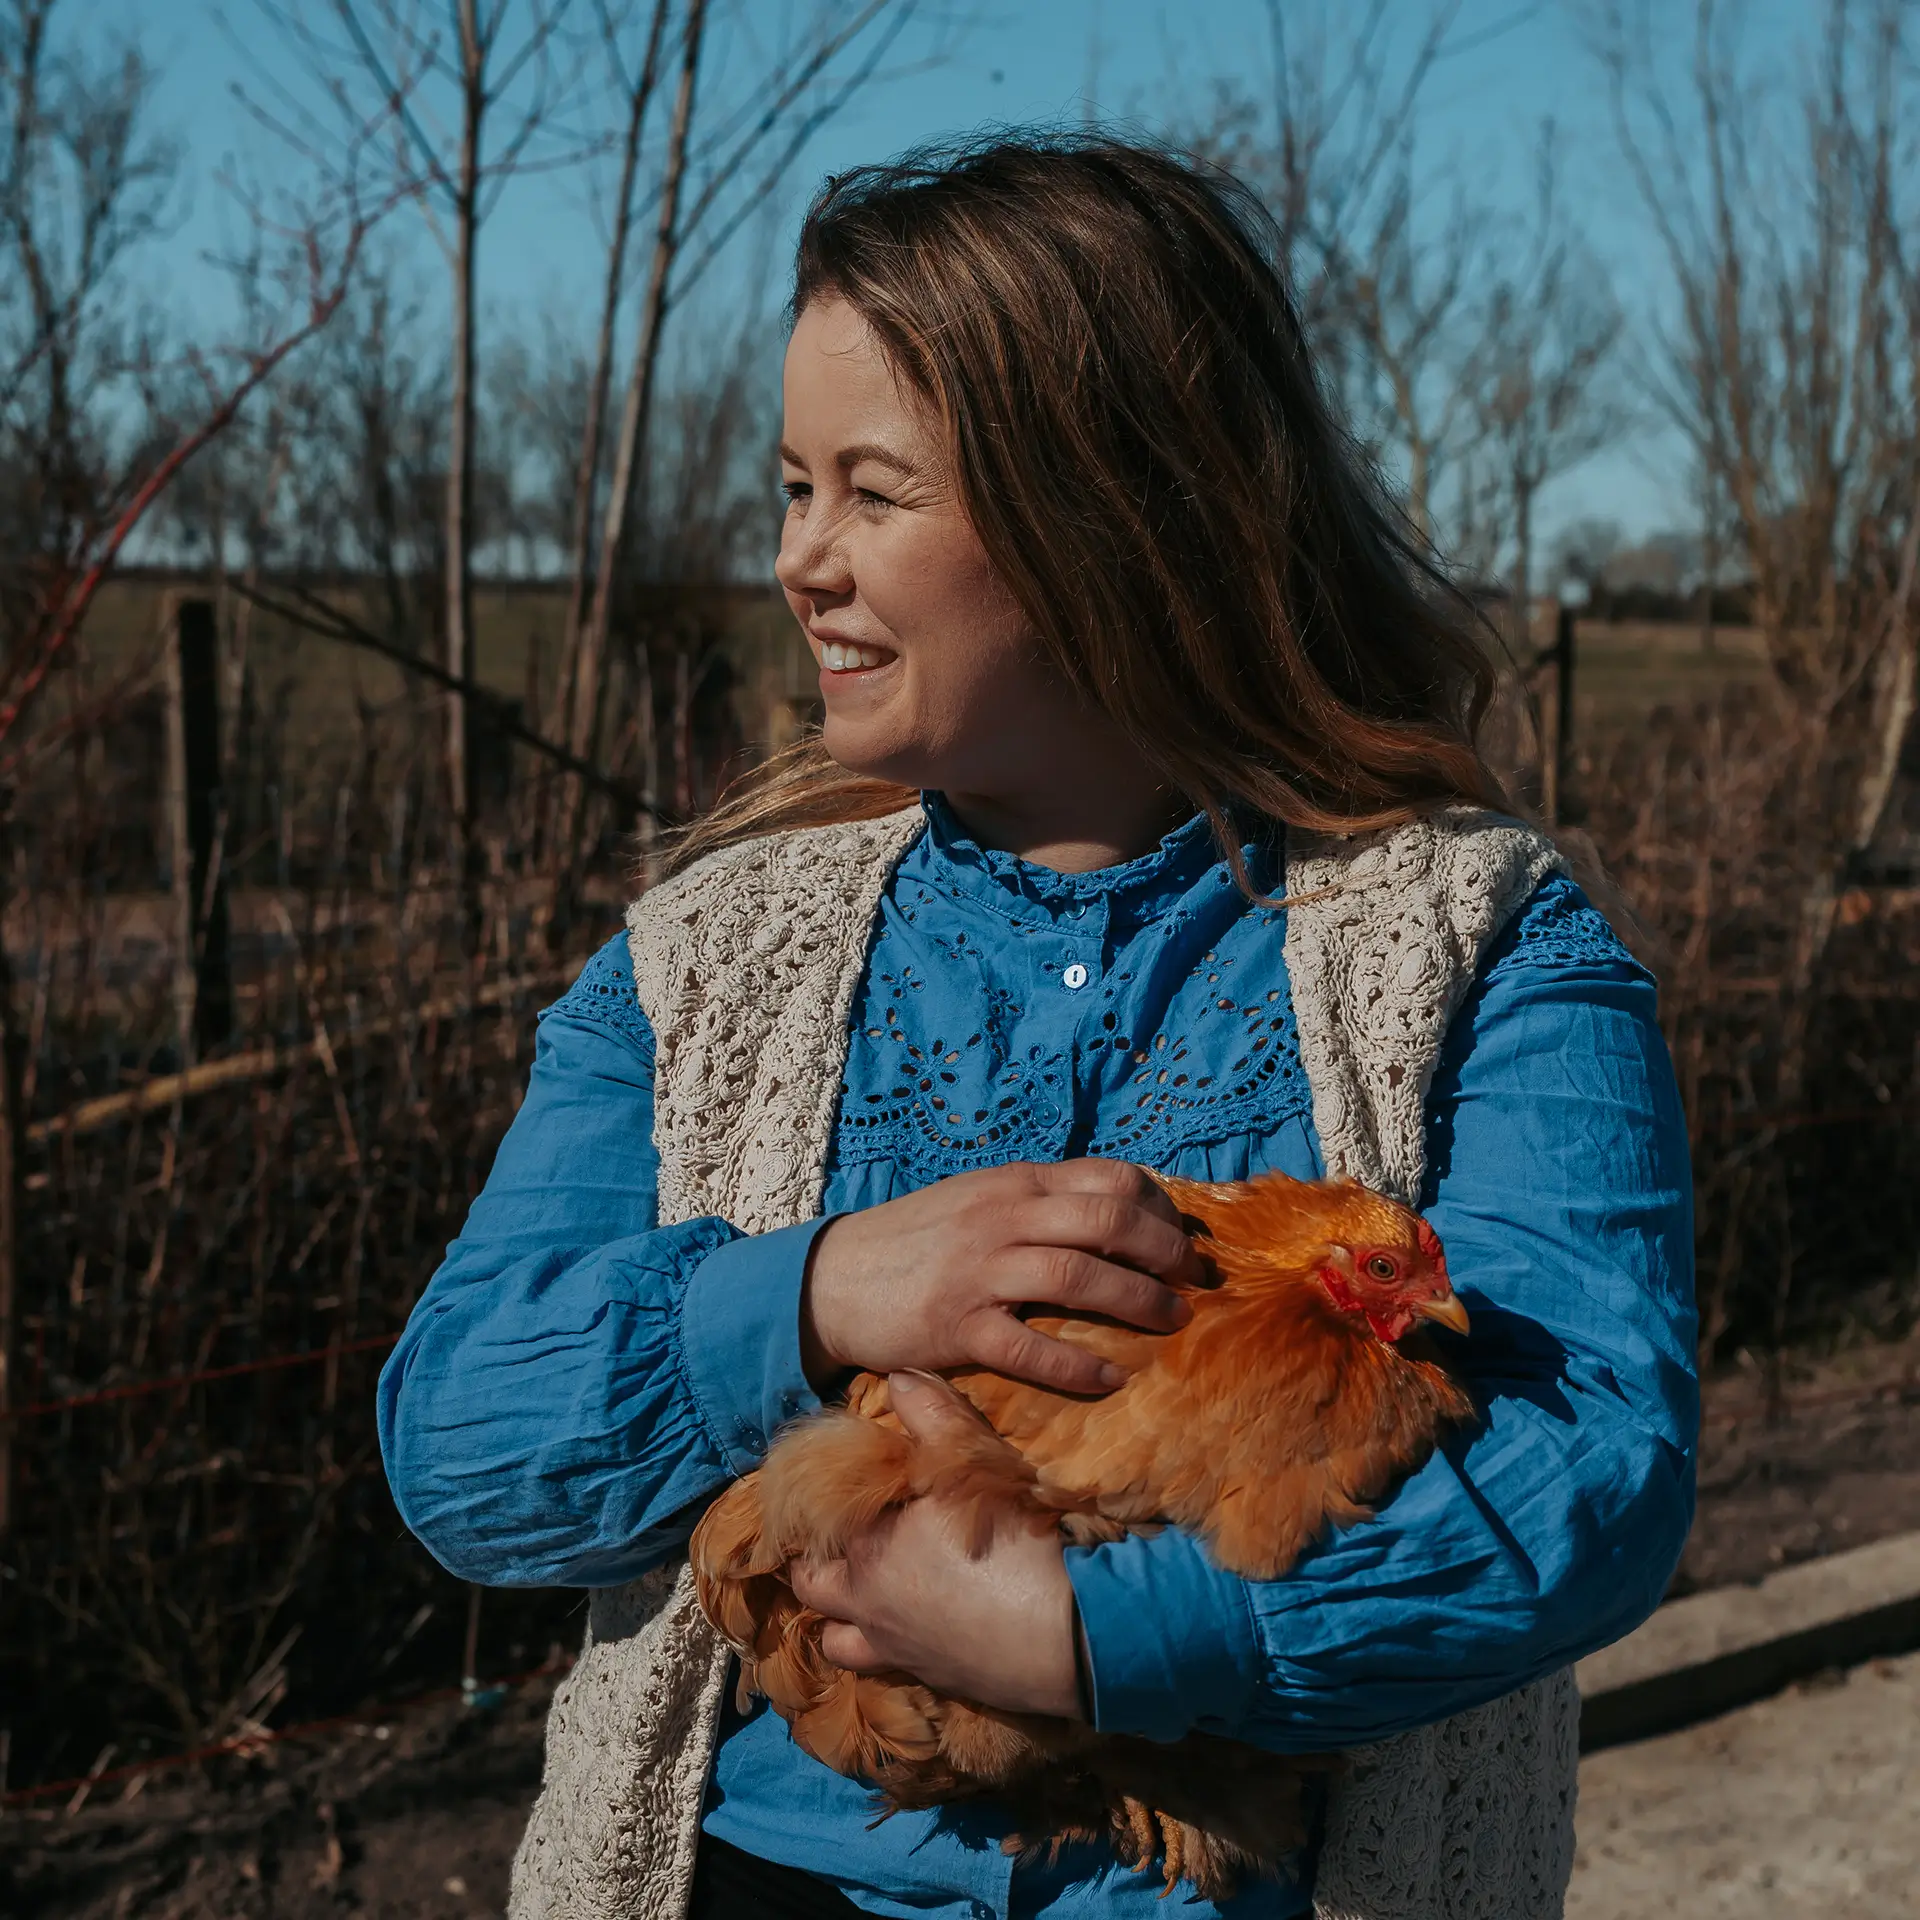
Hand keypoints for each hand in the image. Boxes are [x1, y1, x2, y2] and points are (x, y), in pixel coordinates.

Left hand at [788, 1372, 1083, 1719]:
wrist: (1066, 1633)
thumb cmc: (1008, 1541)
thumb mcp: (970, 1461)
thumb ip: (932, 1415)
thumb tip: (898, 1377)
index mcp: (864, 1549)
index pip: (814, 1524)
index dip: (822, 1504)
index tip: (835, 1491)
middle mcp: (865, 1606)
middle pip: (811, 1587)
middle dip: (817, 1563)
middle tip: (844, 1539)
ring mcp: (896, 1652)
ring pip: (837, 1641)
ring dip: (841, 1618)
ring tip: (867, 1592)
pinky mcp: (933, 1681)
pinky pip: (882, 1670)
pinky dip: (885, 1649)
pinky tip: (916, 1627)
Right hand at [800, 1158, 1200, 1394]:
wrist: (832, 1278)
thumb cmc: (915, 1241)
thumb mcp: (978, 1200)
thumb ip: (1038, 1203)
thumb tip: (1113, 1217)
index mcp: (1014, 1183)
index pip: (1110, 1178)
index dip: (1161, 1208)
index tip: (1183, 1240)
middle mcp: (1002, 1217)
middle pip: (1108, 1221)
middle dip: (1165, 1253)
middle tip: (1194, 1283)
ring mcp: (979, 1270)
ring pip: (1079, 1276)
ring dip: (1138, 1302)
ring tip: (1172, 1323)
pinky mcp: (956, 1325)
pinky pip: (1030, 1348)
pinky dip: (1078, 1366)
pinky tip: (1110, 1380)